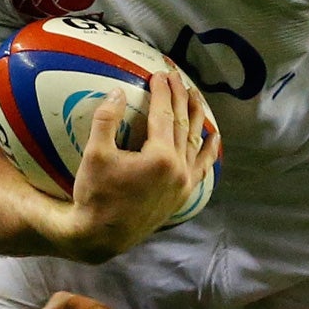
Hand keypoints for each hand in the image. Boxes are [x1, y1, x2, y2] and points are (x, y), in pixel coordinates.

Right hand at [55, 69, 218, 261]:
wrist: (102, 235)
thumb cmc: (95, 194)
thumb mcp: (95, 154)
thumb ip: (106, 120)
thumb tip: (117, 91)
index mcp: (160, 157)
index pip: (164, 115)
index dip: (162, 92)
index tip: (160, 73)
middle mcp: (179, 169)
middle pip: (183, 125)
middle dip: (181, 98)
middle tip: (177, 77)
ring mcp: (184, 183)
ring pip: (196, 143)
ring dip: (196, 118)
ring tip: (196, 97)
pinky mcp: (183, 194)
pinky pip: (201, 167)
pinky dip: (209, 151)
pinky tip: (214, 138)